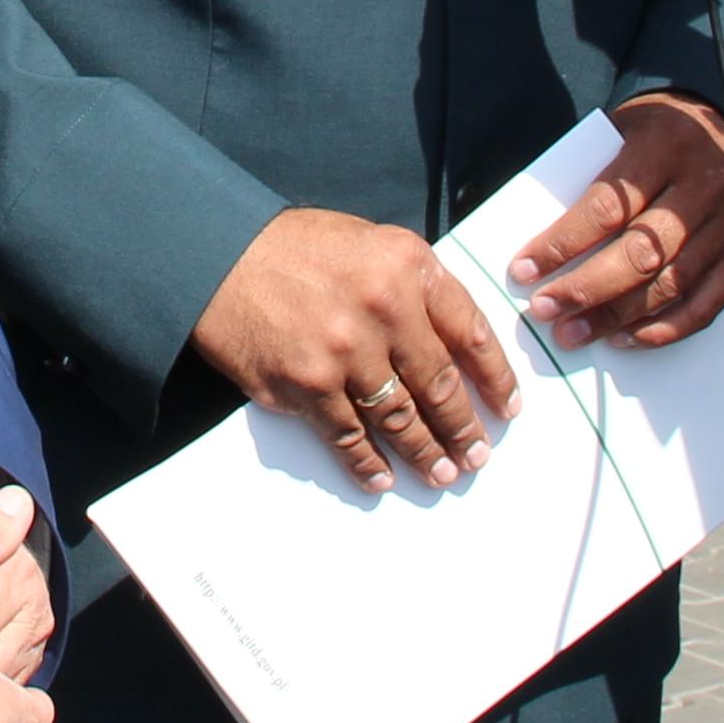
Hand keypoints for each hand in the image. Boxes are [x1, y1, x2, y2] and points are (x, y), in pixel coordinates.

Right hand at [197, 204, 523, 491]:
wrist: (216, 254)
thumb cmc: (294, 247)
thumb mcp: (372, 244)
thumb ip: (415, 286)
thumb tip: (454, 346)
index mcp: (409, 267)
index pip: (471, 333)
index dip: (495, 379)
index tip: (506, 407)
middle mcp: (384, 309)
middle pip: (441, 385)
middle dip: (463, 428)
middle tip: (477, 455)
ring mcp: (346, 353)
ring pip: (401, 419)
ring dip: (425, 453)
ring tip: (441, 473)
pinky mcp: (307, 386)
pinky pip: (349, 437)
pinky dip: (368, 464)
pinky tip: (382, 478)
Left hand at [508, 91, 723, 351]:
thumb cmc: (657, 134)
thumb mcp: (622, 131)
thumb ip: (591, 178)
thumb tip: (542, 244)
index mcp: (664, 147)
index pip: (607, 207)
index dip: (562, 243)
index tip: (524, 268)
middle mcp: (703, 186)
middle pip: (640, 252)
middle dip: (586, 288)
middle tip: (545, 310)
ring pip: (671, 283)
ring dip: (618, 317)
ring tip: (574, 333)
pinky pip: (706, 303)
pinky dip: (665, 329)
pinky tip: (625, 338)